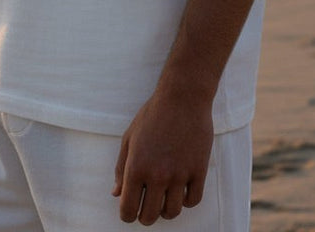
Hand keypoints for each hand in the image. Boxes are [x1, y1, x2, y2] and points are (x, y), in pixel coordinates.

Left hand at [113, 84, 213, 223]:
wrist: (183, 97)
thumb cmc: (153, 115)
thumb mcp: (130, 138)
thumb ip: (121, 168)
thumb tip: (116, 194)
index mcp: (136, 167)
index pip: (127, 210)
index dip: (127, 215)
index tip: (130, 210)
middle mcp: (157, 175)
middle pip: (149, 217)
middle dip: (145, 216)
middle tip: (146, 206)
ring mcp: (179, 174)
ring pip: (172, 212)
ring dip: (165, 210)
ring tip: (164, 199)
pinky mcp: (198, 171)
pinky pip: (192, 201)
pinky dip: (186, 200)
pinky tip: (181, 190)